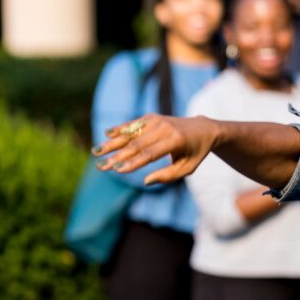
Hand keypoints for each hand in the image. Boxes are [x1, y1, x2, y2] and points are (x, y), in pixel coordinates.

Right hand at [93, 114, 217, 184]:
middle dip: (117, 156)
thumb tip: (146, 182)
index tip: (117, 170)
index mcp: (175, 141)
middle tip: (101, 166)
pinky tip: (106, 135)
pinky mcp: (152, 117)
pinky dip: (119, 129)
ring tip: (96, 152)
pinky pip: (133, 124)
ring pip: (131, 133)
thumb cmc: (195, 152)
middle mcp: (165, 128)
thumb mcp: (188, 168)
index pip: (150, 154)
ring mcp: (157, 120)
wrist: (203, 128)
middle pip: (136, 144)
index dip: (132, 163)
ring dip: (112, 143)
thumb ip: (168, 176)